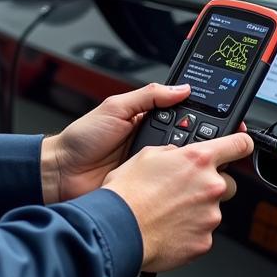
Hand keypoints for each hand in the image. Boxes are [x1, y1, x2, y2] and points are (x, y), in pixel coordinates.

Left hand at [40, 83, 191, 203]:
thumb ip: (148, 95)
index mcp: (145, 120)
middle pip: (186, 141)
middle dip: (193, 142)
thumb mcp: (114, 107)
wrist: (62, 172)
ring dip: (184, 164)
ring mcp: (150, 167)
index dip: (195, 116)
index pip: (180, 116)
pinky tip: (176, 181)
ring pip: (180, 165)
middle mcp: (151, 143)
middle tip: (196, 141)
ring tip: (187, 161)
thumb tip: (180, 88)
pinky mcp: (147, 188)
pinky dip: (172, 184)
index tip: (214, 116)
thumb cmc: (82, 138)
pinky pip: (167, 185)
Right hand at [103, 131, 253, 271]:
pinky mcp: (205, 242)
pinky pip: (203, 232)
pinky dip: (189, 231)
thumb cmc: (127, 193)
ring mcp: (210, 216)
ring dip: (197, 209)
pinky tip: (168, 227)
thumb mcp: (147, 154)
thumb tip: (179, 155)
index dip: (242, 143)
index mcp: (198, 160)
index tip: (242, 146)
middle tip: (184, 189)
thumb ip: (173, 152)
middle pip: (228, 182)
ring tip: (168, 211)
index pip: (239, 144)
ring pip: (212, 209)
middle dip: (210, 184)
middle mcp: (210, 186)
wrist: (118, 229)